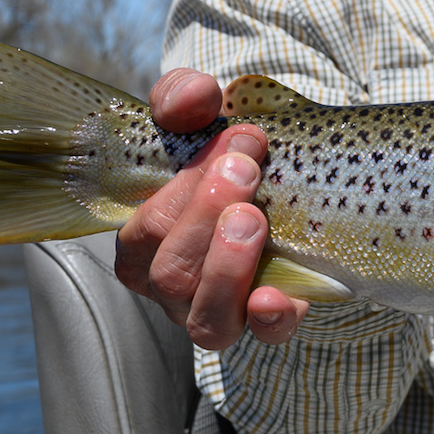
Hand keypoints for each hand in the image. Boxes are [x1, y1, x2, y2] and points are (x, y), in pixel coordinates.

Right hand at [113, 68, 308, 349]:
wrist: (289, 170)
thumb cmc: (228, 147)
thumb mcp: (201, 112)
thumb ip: (184, 97)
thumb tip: (192, 99)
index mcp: (145, 242)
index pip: (144, 231)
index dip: (184, 189)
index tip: (238, 139)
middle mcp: (172, 286)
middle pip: (170, 273)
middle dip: (206, 217)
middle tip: (247, 169)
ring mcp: (219, 309)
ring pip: (205, 317)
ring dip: (227, 267)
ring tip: (254, 219)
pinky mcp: (270, 319)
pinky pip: (264, 337)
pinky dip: (269, 321)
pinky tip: (277, 297)